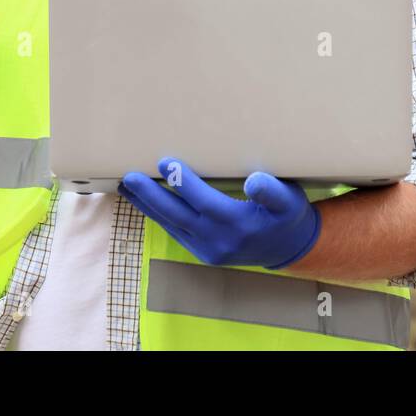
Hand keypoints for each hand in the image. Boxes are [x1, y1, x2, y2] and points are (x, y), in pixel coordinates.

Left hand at [119, 157, 320, 269]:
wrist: (288, 249)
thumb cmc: (287, 215)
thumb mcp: (289, 200)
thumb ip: (272, 191)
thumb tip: (254, 181)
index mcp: (239, 224)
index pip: (204, 201)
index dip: (183, 182)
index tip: (165, 162)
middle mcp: (219, 241)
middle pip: (178, 216)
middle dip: (152, 195)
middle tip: (130, 176)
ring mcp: (208, 250)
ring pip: (171, 225)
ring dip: (147, 206)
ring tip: (126, 186)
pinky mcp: (202, 253)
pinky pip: (175, 232)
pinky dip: (157, 215)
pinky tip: (143, 201)